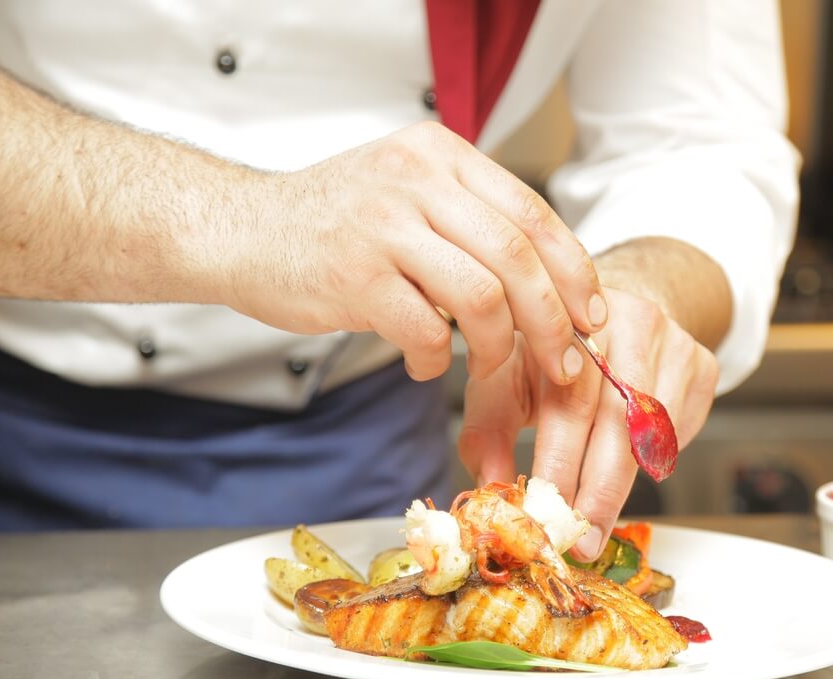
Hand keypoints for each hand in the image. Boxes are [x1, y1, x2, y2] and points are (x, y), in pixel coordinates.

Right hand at [227, 121, 605, 383]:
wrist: (241, 230)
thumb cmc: (336, 224)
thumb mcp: (409, 192)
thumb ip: (472, 222)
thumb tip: (553, 289)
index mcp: (441, 155)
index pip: (533, 213)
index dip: (574, 272)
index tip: (591, 316)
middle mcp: (416, 179)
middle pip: (517, 256)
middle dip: (553, 320)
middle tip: (564, 364)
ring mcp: (383, 225)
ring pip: (482, 296)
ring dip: (499, 348)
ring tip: (487, 368)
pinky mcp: (354, 276)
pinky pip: (425, 331)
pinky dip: (437, 361)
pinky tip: (426, 364)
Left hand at [458, 288, 718, 559]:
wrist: (609, 309)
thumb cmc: (549, 353)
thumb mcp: (506, 377)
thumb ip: (489, 430)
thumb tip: (490, 489)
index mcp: (565, 322)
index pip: (569, 402)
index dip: (559, 465)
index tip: (546, 518)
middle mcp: (623, 323)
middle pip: (619, 420)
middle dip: (598, 491)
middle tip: (582, 541)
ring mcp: (671, 341)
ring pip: (654, 431)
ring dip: (624, 486)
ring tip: (597, 523)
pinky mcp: (701, 363)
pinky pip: (680, 429)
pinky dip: (654, 460)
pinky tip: (628, 467)